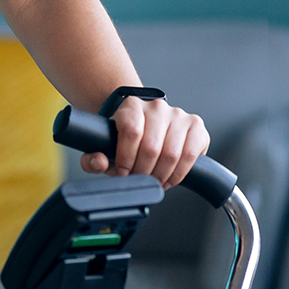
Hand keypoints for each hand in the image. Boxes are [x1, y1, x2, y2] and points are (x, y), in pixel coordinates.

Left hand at [79, 97, 210, 188]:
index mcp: (131, 106)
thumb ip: (93, 159)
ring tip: (153, 182)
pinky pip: (189, 155)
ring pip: (171, 153)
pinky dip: (178, 174)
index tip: (124, 172)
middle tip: (139, 180)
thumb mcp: (105, 149)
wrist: (147, 127)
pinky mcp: (196, 125)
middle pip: (152, 147)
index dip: (126, 158)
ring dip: (161, 175)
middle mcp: (156, 107)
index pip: (131, 132)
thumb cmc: (125, 140)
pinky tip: (169, 179)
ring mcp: (178, 114)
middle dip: (143, 171)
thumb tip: (97, 162)